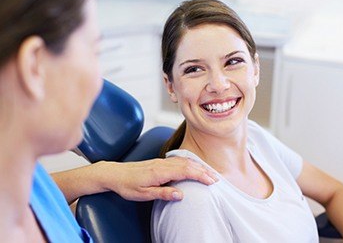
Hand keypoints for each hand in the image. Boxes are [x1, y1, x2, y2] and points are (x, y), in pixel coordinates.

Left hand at [97, 157, 217, 200]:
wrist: (115, 173)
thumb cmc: (127, 185)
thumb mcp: (143, 194)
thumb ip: (162, 193)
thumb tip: (181, 194)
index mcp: (160, 171)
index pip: (186, 171)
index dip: (200, 175)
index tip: (212, 181)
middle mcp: (162, 164)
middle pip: (188, 164)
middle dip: (204, 171)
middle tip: (216, 179)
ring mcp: (161, 161)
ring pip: (184, 161)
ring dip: (198, 166)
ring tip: (209, 173)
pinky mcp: (160, 162)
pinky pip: (179, 160)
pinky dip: (190, 163)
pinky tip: (193, 166)